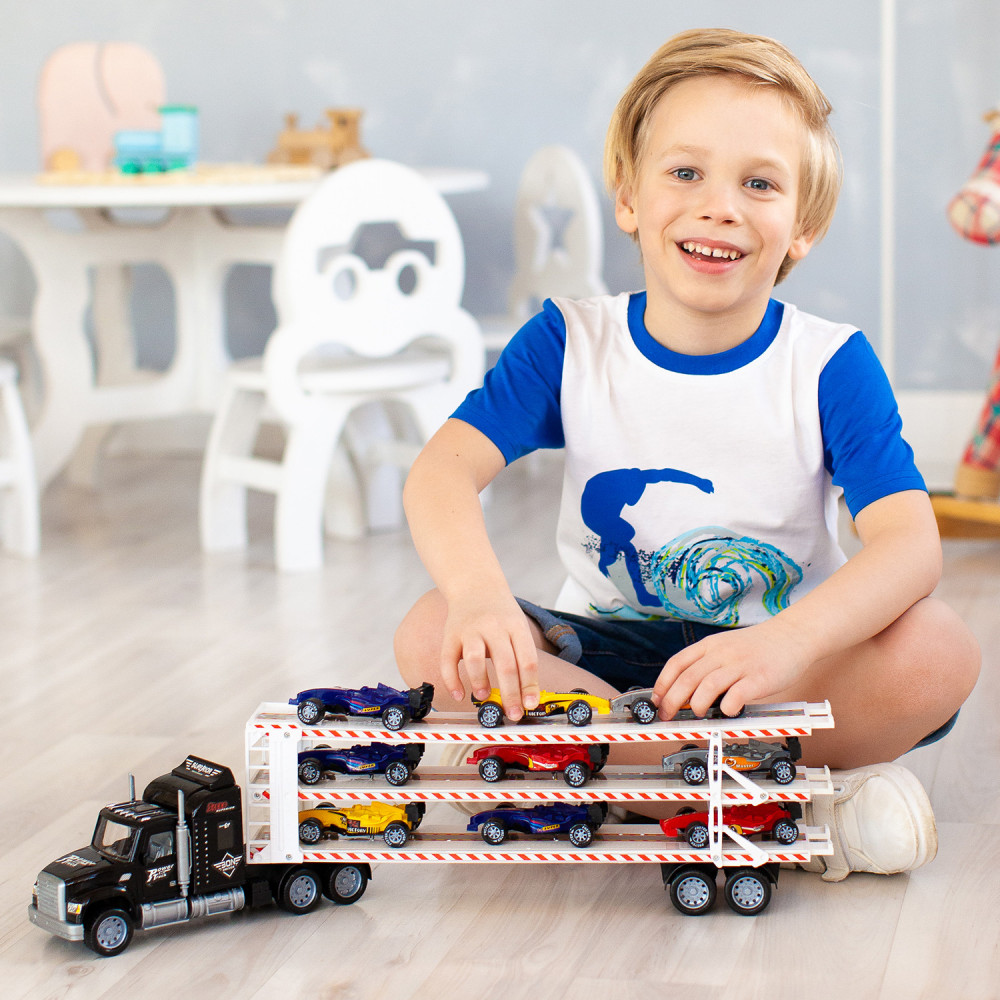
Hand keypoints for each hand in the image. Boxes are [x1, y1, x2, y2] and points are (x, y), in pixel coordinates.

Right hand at [439, 592, 540, 720]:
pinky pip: (447, 660)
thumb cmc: (501, 614)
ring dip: (480, 682)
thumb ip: (522, 657)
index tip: (531, 705)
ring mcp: (470, 630)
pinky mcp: (450, 634)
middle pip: (505, 663)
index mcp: (516, 626)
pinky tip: (459, 694)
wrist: (475, 585)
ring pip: (475, 659)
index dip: (530, 685)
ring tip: (484, 697)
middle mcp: (494, 627)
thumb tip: (527, 696)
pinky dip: (451, 680)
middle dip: (510, 693)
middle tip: (512, 713)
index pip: (527, 659)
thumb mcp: (518, 627)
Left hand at [652, 619, 811, 719]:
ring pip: (707, 686)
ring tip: (698, 714)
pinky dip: (728, 707)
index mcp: (709, 646)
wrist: (792, 635)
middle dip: (672, 701)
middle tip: (668, 716)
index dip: (662, 684)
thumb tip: (684, 693)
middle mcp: (721, 653)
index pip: (676, 664)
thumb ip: (707, 665)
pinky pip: (737, 695)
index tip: (656, 701)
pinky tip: (728, 711)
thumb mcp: (725, 647)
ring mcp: (740, 665)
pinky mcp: (759, 678)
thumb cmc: (758, 647)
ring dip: (697, 705)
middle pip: (687, 678)